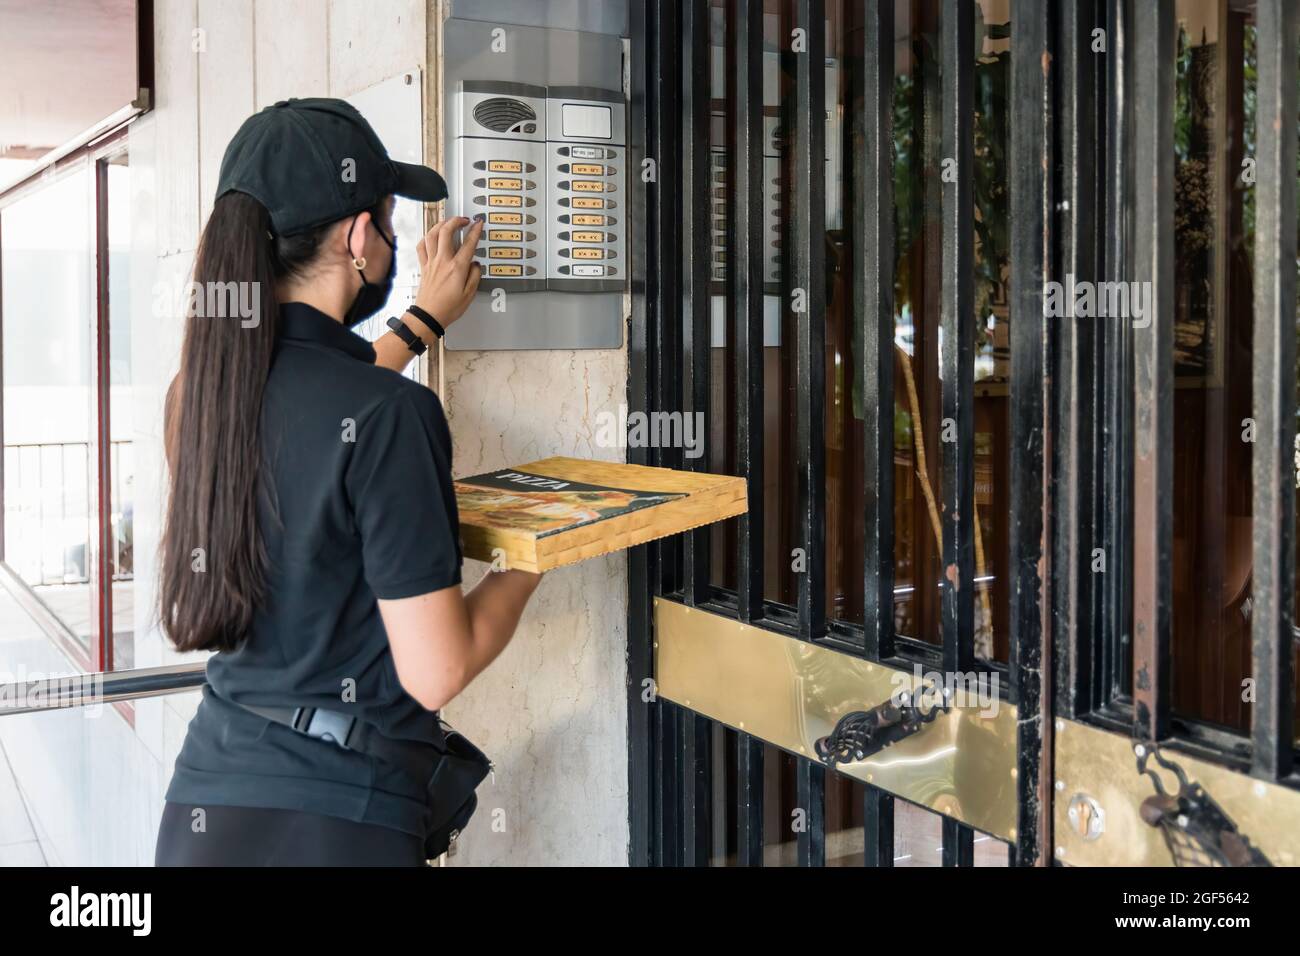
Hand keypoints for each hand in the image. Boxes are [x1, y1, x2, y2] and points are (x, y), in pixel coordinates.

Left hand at [412, 216, 482, 332]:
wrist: (428, 315)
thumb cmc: (448, 308)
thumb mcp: (469, 294)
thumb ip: (474, 276)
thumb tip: (476, 265)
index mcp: (457, 268)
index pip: (468, 244)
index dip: (475, 230)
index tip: (479, 223)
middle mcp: (443, 261)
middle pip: (446, 231)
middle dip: (456, 221)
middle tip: (463, 220)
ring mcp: (431, 262)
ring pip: (432, 234)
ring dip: (440, 224)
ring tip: (448, 222)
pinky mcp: (424, 266)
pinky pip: (421, 246)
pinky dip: (426, 238)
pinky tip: (431, 236)